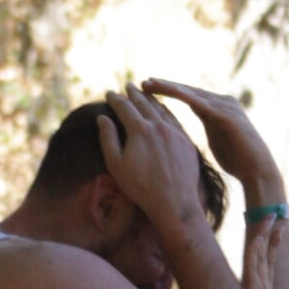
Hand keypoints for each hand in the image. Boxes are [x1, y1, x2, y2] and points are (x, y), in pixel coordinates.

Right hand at [97, 87, 206, 234]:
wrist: (174, 203)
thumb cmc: (141, 187)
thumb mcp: (116, 165)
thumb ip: (108, 138)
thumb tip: (102, 118)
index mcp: (139, 129)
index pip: (124, 107)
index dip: (115, 99)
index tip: (109, 93)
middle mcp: (158, 125)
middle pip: (143, 102)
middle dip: (133, 93)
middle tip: (127, 85)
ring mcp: (175, 132)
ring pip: (161, 108)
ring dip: (150, 98)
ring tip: (144, 93)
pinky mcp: (186, 141)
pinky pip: (174, 119)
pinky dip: (165, 110)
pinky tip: (162, 110)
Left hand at [142, 78, 284, 197]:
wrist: (258, 170)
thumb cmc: (237, 160)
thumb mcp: (214, 141)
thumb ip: (205, 128)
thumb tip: (187, 130)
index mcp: (215, 108)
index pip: (187, 97)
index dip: (167, 93)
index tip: (147, 92)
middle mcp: (220, 102)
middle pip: (187, 90)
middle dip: (165, 86)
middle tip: (142, 83)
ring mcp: (224, 105)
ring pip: (191, 92)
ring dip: (169, 87)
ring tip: (150, 84)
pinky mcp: (227, 114)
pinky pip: (201, 102)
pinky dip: (183, 95)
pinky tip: (169, 91)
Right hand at [242, 218, 288, 288]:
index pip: (269, 260)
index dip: (274, 243)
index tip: (282, 227)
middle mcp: (258, 285)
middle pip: (262, 252)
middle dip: (268, 232)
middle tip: (275, 214)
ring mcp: (254, 286)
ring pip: (256, 254)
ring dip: (262, 235)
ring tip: (270, 217)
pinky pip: (252, 266)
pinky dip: (254, 251)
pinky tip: (258, 237)